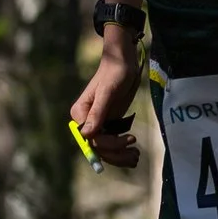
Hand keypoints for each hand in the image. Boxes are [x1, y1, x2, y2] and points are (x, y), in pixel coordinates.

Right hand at [70, 43, 143, 169]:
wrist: (123, 62)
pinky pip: (112, 141)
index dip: (111, 144)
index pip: (93, 139)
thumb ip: (98, 113)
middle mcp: (86, 121)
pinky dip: (122, 148)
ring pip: (106, 147)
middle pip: (99, 147)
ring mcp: (97, 123)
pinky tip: (134, 152)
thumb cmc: (115, 72)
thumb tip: (86, 135)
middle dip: (117, 154)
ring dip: (120, 155)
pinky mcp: (108, 122)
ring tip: (137, 156)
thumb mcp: (107, 92)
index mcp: (80, 114)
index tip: (130, 139)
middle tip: (136, 154)